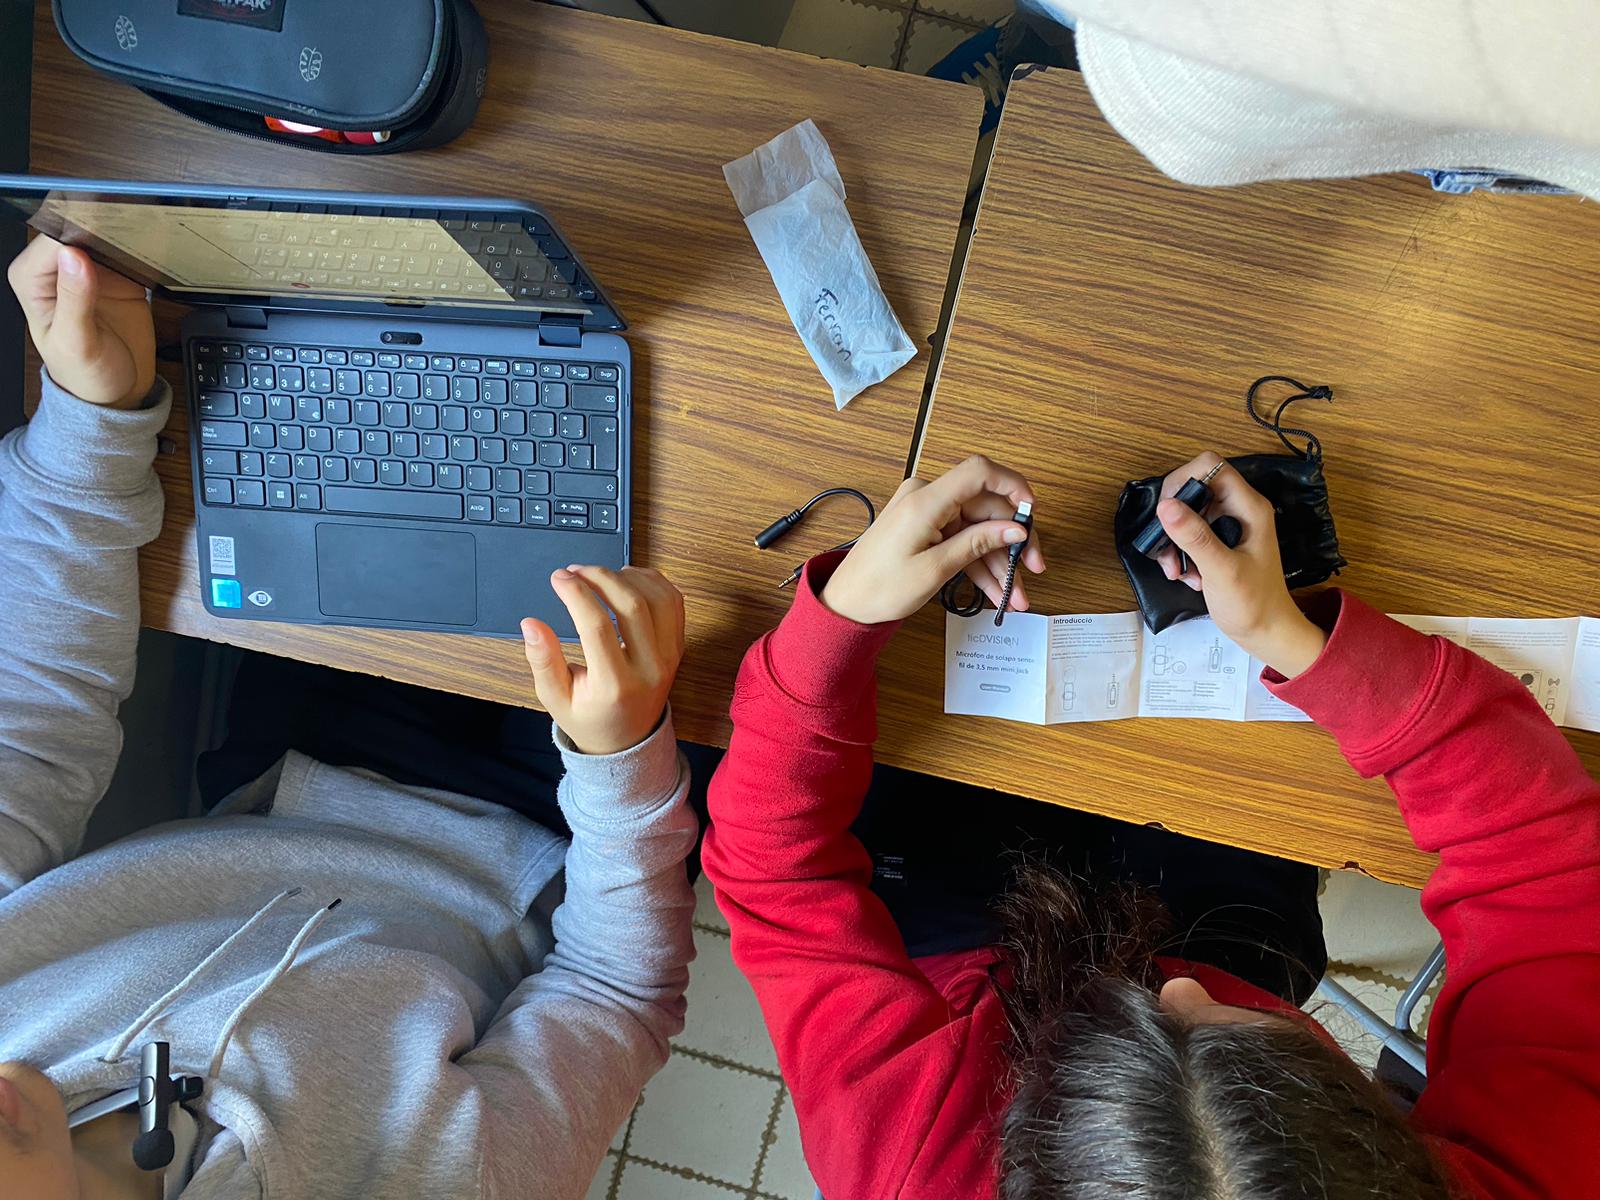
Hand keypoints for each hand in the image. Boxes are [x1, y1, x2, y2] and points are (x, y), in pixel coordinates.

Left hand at [7, 235, 155, 408]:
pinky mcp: (119, 275)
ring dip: (125, 237)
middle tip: (129, 242)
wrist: (117, 394)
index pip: (54, 240)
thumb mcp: (75, 344)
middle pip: (79, 230)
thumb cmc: (84, 376)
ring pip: (106, 234)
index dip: (81, 236)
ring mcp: (90, 270)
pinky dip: (141, 249)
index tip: (106, 244)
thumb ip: (75, 300)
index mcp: (33, 280)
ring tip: (142, 246)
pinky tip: (151, 255)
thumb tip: (74, 257)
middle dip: (103, 231)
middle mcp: (57, 270)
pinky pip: (129, 250)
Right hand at [520, 565, 685, 754]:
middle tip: (576, 570)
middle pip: (633, 606)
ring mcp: (669, 657)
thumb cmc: (589, 716)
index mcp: (614, 686)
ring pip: (659, 599)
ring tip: (600, 575)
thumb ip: (542, 660)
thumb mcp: (555, 697)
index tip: (558, 578)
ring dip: (628, 577)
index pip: (596, 627)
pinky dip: (652, 582)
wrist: (627, 739)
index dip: (576, 595)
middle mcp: (649, 669)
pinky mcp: (677, 647)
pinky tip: (627, 579)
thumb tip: (530, 624)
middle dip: (601, 577)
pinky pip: (673, 603)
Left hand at [821, 454, 1044, 624]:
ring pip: (978, 529)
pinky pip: (962, 540)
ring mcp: (927, 514)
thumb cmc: (879, 588)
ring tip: (1015, 594)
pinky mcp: (926, 529)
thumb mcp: (936, 569)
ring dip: (999, 561)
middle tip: (1032, 568)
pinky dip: (979, 563)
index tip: (1033, 513)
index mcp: (925, 500)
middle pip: (986, 507)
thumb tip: (1016, 528)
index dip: (1013, 487)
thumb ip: (978, 544)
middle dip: (1013, 540)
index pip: (979, 473)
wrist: (846, 605)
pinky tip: (997, 590)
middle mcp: (926, 498)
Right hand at [1153, 451, 1326, 676]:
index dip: (1182, 480)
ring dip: (1174, 539)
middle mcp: (1238, 509)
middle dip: (1173, 517)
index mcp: (1248, 507)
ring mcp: (1228, 525)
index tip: (1166, 512)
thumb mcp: (1222, 570)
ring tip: (1176, 569)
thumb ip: (1194, 536)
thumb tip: (1164, 505)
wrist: (1267, 632)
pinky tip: (1187, 576)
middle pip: (1193, 488)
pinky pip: (1189, 534)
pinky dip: (1181, 553)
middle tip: (1168, 548)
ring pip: (1186, 513)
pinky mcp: (1219, 542)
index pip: (1210, 466)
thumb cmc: (1253, 604)